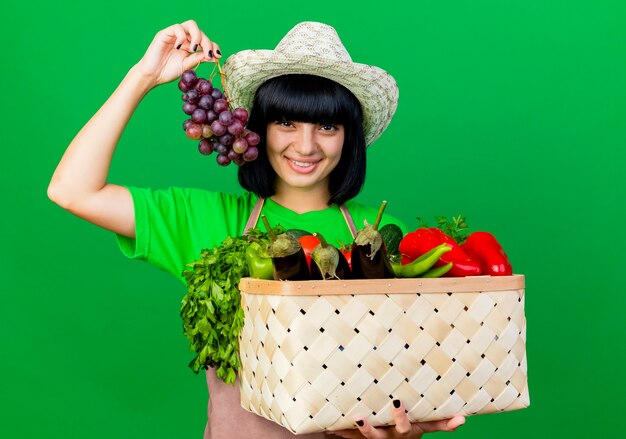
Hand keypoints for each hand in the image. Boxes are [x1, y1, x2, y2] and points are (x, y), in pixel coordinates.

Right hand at [134, 19, 219, 87]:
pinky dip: (181, 37)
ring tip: (194, 49)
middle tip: (208, 54)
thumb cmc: (168, 71)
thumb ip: (198, 59)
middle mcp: (184, 38)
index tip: (218, 55)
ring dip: (197, 36)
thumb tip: (214, 56)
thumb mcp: (187, 66)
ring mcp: (175, 35)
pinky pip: (178, 28)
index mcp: (190, 46)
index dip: (213, 46)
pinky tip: (179, 48)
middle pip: (201, 32)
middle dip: (207, 43)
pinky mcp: (165, 33)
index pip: (205, 41)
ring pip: (191, 25)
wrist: (153, 75)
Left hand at [327, 401, 464, 438]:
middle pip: (378, 436)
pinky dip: (337, 431)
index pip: (403, 427)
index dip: (400, 418)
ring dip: (350, 431)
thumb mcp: (427, 427)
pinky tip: (326, 425)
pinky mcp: (359, 438)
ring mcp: (373, 438)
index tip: (396, 403)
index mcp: (403, 433)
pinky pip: (346, 436)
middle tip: (358, 416)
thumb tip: (464, 420)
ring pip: (359, 438)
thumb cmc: (410, 430)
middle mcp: (386, 437)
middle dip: (368, 428)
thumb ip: (443, 424)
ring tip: (341, 420)